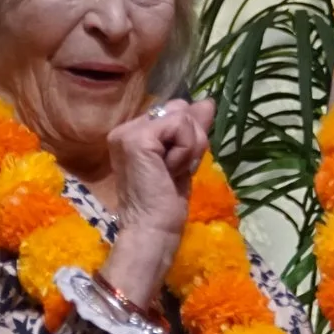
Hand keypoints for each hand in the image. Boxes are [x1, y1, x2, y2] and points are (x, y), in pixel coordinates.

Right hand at [101, 97, 217, 307]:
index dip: (187, 137)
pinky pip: (181, 126)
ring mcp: (128, 132)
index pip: (173, 112)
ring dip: (190, 148)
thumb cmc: (166, 203)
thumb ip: (193, 129)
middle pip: (179, 109)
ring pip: (182, 116)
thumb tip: (208, 101)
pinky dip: (186, 150)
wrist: (153, 231)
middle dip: (191, 140)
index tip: (176, 167)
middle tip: (175, 170)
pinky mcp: (138, 139)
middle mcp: (125, 129)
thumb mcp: (184, 159)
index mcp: (131, 134)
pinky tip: (171, 170)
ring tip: (172, 171)